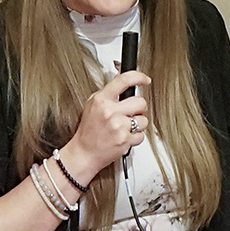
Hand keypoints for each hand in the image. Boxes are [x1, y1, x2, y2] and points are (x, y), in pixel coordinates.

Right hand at [63, 69, 152, 183]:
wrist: (85, 152)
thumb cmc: (89, 130)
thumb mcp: (92, 105)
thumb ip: (108, 93)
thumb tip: (123, 81)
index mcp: (102, 100)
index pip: (123, 80)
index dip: (138, 77)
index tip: (145, 79)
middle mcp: (110, 112)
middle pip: (140, 102)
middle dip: (139, 108)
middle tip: (131, 113)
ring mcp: (118, 126)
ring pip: (144, 120)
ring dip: (138, 124)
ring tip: (125, 128)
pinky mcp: (125, 140)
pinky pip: (141, 135)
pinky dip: (135, 138)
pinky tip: (124, 137)